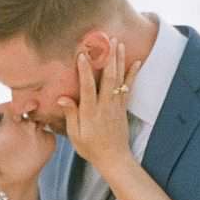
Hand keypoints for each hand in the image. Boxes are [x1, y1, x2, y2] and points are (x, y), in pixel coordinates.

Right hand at [55, 40, 142, 173]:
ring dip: (120, 60)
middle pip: (108, 78)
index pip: (87, 88)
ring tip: (120, 44)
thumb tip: (62, 98)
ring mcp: (116, 106)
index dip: (85, 71)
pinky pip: (128, 88)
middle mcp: (105, 106)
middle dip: (108, 58)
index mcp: (90, 112)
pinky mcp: (123, 108)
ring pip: (119, 79)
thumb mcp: (75, 135)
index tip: (83, 55)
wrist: (114, 159)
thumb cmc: (90, 148)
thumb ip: (71, 115)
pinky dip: (132, 74)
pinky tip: (136, 62)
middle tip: (109, 40)